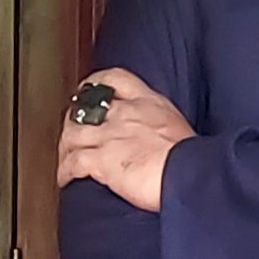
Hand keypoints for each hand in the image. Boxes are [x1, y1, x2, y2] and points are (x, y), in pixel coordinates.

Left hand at [56, 67, 194, 210]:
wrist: (190, 171)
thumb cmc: (194, 156)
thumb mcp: (179, 127)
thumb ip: (161, 126)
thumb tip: (158, 139)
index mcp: (148, 102)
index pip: (115, 78)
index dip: (96, 82)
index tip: (87, 89)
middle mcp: (125, 113)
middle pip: (85, 108)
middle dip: (73, 119)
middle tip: (71, 131)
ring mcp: (110, 135)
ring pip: (72, 134)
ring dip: (65, 147)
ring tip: (65, 158)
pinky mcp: (102, 160)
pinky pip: (72, 163)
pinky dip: (64, 171)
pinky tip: (65, 180)